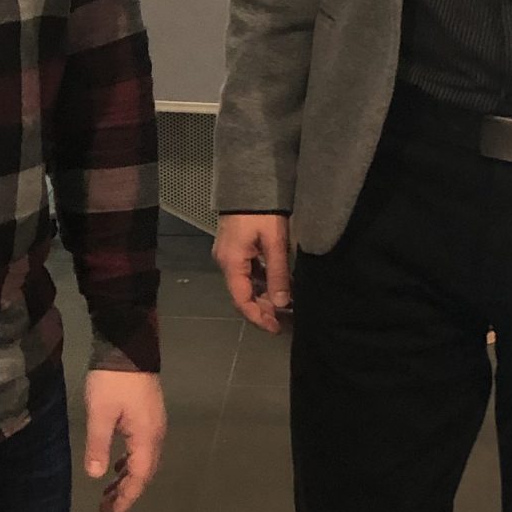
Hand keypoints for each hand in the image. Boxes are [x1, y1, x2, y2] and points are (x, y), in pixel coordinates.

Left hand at [83, 370, 165, 511]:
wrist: (128, 346)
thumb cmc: (112, 381)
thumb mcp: (100, 413)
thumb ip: (99, 446)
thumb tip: (96, 476)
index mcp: (145, 437)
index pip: (139, 477)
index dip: (126, 497)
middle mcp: (155, 435)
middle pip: (144, 472)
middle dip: (126, 491)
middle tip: (106, 507)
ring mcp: (154, 424)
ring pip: (143, 460)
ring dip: (127, 477)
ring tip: (109, 491)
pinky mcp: (149, 415)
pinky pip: (141, 448)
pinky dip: (129, 461)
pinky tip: (117, 464)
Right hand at [213, 212, 292, 333]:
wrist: (250, 183)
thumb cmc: (262, 212)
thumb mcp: (275, 243)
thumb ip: (278, 274)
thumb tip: (281, 303)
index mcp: (231, 263)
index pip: (241, 300)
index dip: (258, 317)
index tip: (275, 328)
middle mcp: (225, 262)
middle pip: (243, 294)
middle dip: (263, 308)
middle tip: (286, 317)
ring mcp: (228, 255)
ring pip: (246, 284)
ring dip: (264, 295)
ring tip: (285, 303)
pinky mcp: (235, 248)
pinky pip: (247, 272)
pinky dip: (262, 282)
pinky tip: (278, 284)